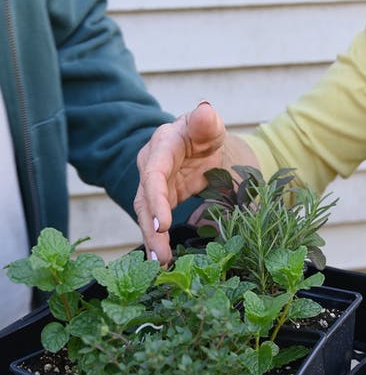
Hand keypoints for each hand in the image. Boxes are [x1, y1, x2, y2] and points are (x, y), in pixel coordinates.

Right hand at [134, 101, 225, 263]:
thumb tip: (205, 110)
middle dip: (151, 229)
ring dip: (152, 240)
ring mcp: (152, 186)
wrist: (204, 146)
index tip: (163, 224)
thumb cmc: (205, 133)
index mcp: (162, 145)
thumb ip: (207, 122)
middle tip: (160, 256)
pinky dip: (157, 241)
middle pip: (144, 200)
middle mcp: (150, 166)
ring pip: (146, 215)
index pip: (154, 173)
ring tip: (160, 264)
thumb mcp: (211, 127)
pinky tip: (162, 261)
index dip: (156, 199)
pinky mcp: (158, 202)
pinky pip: (154, 222)